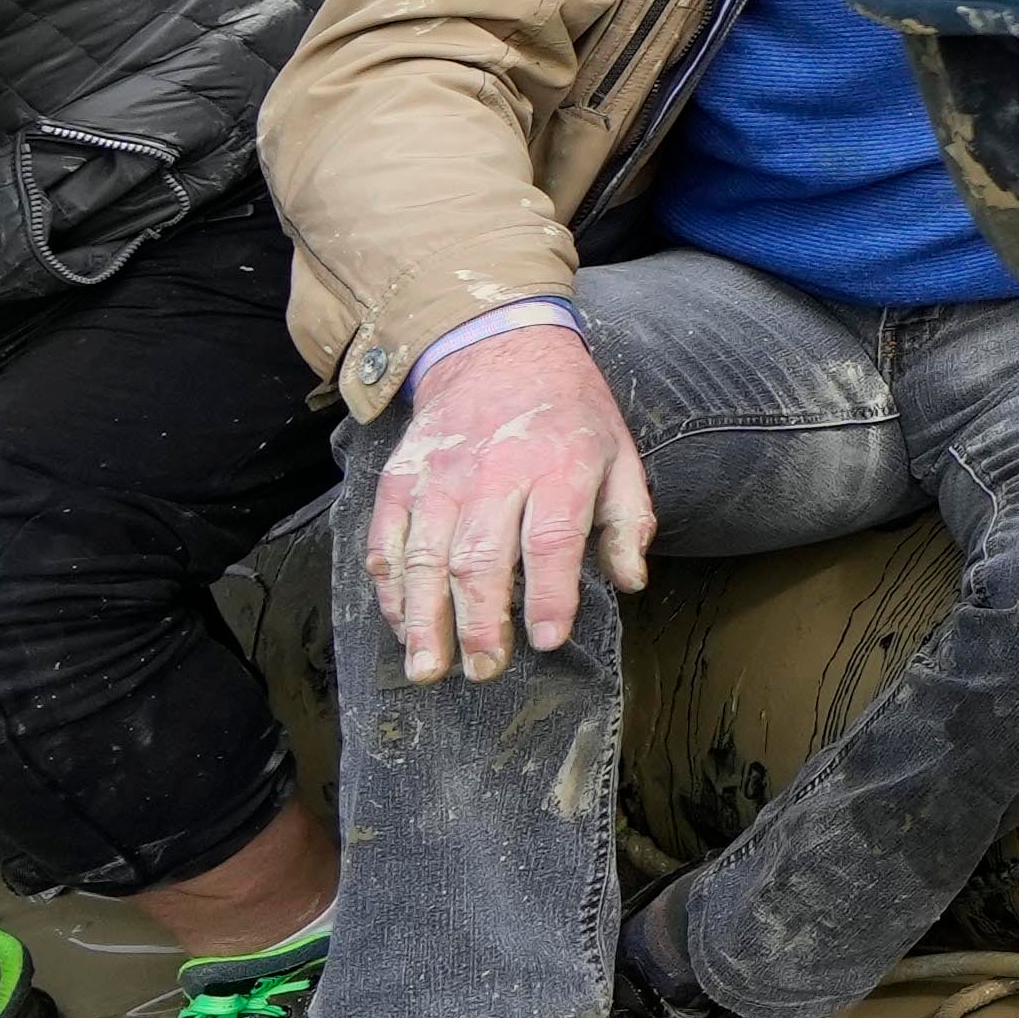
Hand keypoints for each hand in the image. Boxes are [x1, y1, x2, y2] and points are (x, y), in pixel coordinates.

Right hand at [374, 315, 659, 686]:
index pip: (551, 539)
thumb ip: (627, 521)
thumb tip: (630, 581)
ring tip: (429, 669)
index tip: (548, 640)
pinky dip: (391, 589)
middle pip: (480, 557)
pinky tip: (402, 625)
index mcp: (557, 466)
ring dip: (424, 619)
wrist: (496, 347)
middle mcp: (493, 473)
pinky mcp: (401, 480)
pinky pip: (388, 541)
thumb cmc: (567, 413)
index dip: (550, 594)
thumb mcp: (618, 453)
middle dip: (480, 622)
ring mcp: (440, 478)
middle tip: (485, 670)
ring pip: (425, 557)